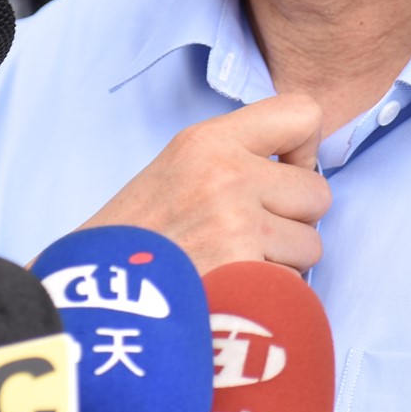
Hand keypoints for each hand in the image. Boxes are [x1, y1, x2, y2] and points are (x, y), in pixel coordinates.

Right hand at [81, 94, 330, 274]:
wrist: (93, 299)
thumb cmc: (138, 240)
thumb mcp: (178, 170)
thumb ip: (237, 157)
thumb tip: (305, 163)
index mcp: (207, 141)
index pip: (304, 113)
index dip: (303, 149)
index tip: (280, 170)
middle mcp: (227, 175)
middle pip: (317, 192)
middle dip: (293, 220)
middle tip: (248, 234)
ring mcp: (237, 226)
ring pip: (312, 244)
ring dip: (283, 262)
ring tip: (233, 265)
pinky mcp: (245, 275)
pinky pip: (295, 285)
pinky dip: (270, 296)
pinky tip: (232, 291)